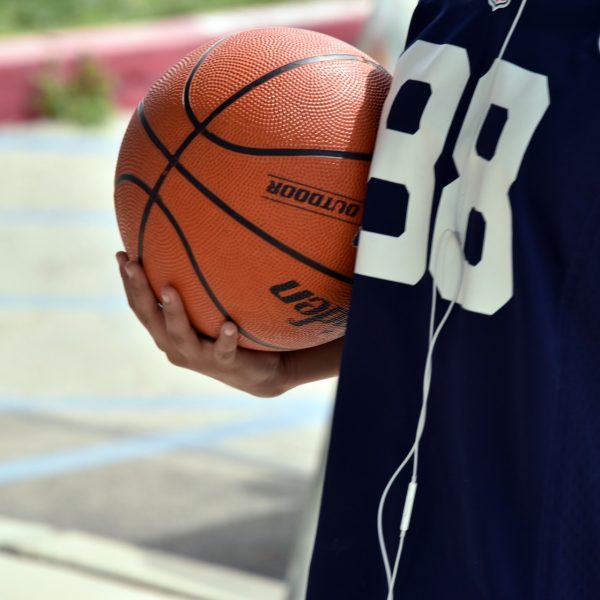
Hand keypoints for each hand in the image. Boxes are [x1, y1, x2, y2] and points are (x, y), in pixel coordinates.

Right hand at [116, 251, 289, 396]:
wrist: (258, 372)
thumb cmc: (230, 331)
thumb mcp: (210, 309)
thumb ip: (199, 285)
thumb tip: (197, 241)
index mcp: (167, 331)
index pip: (141, 305)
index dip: (128, 283)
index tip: (121, 254)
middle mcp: (176, 345)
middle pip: (150, 317)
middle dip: (138, 290)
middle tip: (132, 263)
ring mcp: (198, 357)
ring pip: (180, 335)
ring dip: (173, 312)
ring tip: (169, 289)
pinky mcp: (223, 364)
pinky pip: (223, 351)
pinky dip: (225, 339)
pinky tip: (229, 325)